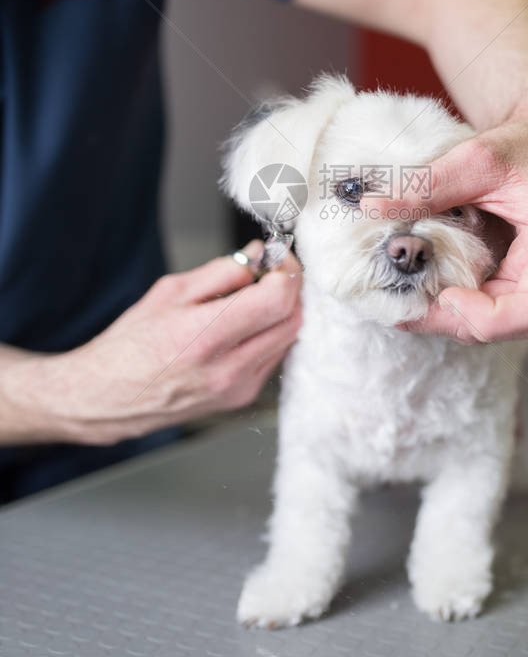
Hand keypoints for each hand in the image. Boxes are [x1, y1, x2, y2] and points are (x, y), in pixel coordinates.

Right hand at [4, 241, 301, 443]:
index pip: (276, 299)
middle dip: (289, 288)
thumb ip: (222, 271)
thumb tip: (260, 257)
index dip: (285, 271)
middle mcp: (226, 369)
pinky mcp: (241, 399)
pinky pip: (274, 356)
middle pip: (293, 319)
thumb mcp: (170, 292)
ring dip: (282, 311)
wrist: (106, 397)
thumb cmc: (129, 345)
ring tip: (254, 296)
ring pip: (288, 338)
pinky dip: (270, 333)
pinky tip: (246, 324)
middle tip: (271, 271)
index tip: (277, 258)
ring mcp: (237, 389)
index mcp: (204, 337)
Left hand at [370, 114, 527, 342]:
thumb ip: (425, 186)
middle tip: (410, 306)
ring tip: (408, 302)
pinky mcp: (521, 279)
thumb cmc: (518, 145)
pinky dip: (459, 308)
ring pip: (503, 324)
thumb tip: (371, 206)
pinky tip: (424, 293)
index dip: (494, 318)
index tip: (448, 295)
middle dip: (461, 322)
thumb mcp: (472, 159)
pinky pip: (494, 308)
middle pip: (518, 325)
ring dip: (455, 319)